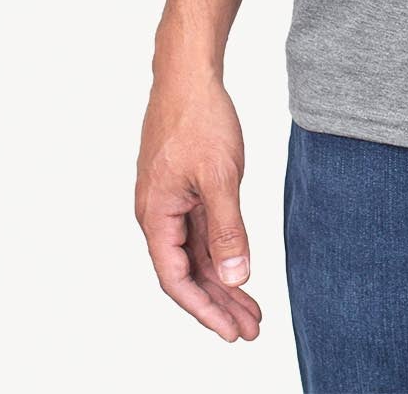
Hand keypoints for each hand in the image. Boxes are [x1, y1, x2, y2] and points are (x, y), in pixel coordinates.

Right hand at [136, 75, 260, 341]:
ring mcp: (169, 202)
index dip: (205, 310)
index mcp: (156, 217)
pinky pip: (199, 231)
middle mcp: (157, 215)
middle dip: (219, 304)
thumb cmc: (199, 120)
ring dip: (222, 281)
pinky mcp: (183, 188)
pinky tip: (240, 267)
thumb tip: (236, 277)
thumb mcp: (220, 178)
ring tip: (251, 309)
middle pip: (187, 273)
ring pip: (195, 254)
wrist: (189, 74)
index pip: (177, 280)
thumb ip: (228, 230)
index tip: (232, 332)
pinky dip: (220, 252)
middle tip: (251, 329)